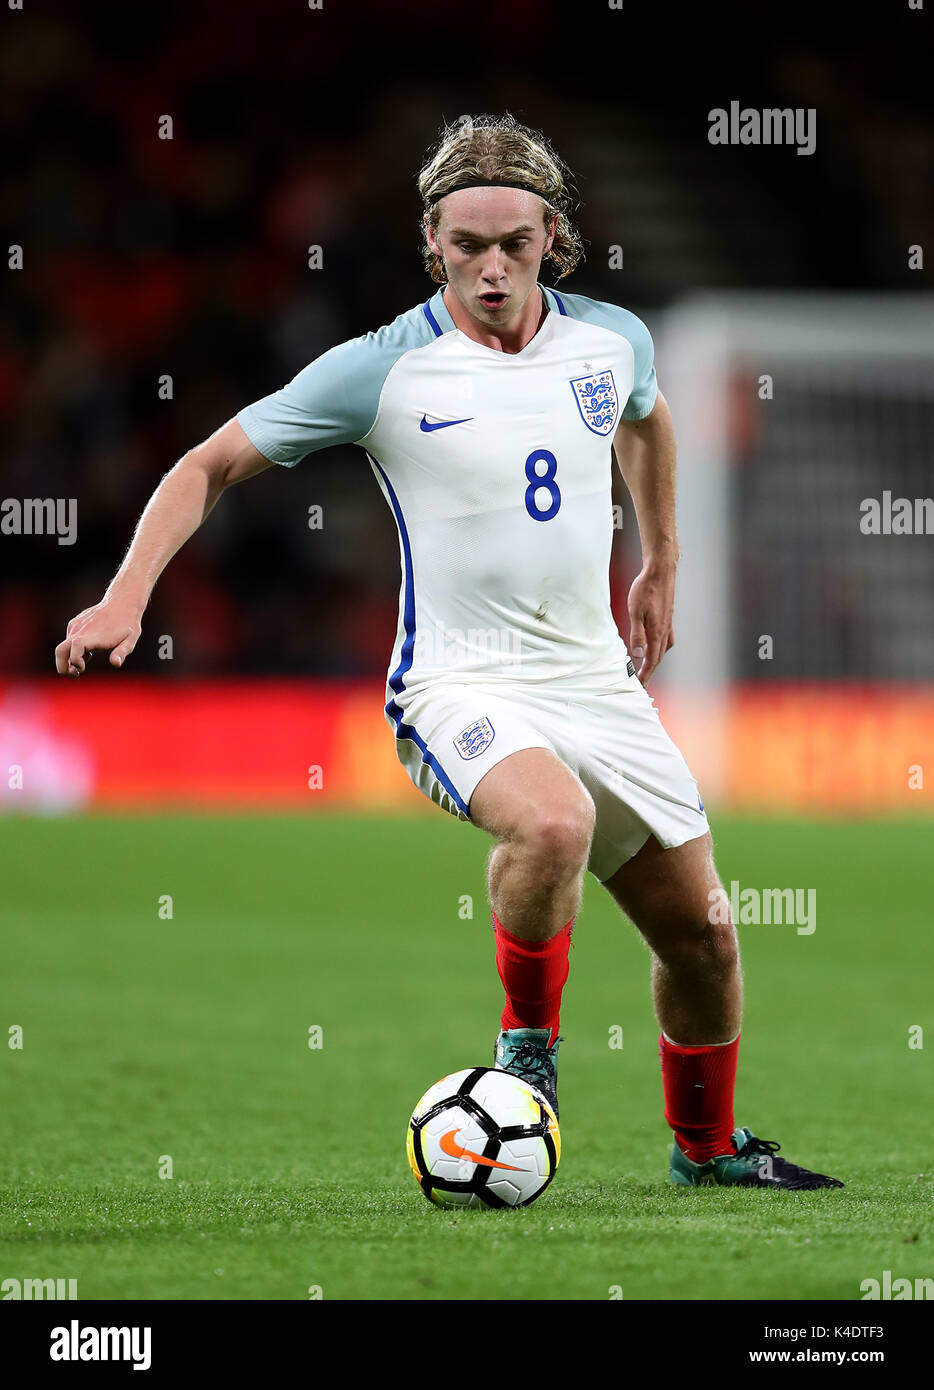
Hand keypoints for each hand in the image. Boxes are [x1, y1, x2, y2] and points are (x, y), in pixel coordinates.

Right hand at [55, 595, 142, 675]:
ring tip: (86, 661)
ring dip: (69, 659)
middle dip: (62, 666)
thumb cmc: (128, 624)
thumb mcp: (130, 640)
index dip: (75, 661)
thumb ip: (122, 652)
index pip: (74, 648)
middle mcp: (80, 630)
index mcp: (93, 635)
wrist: (122, 602)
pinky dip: (73, 650)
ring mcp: (76, 626)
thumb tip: (115, 664)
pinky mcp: (75, 623)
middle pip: (60, 650)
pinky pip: (68, 640)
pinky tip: (88, 651)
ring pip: (63, 646)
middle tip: (75, 674)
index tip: (83, 668)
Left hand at [627, 557, 675, 685]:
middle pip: (658, 657)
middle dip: (650, 670)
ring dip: (656, 660)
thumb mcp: (635, 612)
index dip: (645, 673)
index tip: (640, 684)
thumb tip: (636, 655)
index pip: (651, 660)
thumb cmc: (645, 589)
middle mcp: (665, 630)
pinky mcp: (668, 617)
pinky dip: (660, 647)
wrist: (661, 571)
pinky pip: (666, 638)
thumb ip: (636, 635)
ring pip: (663, 648)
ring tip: (647, 667)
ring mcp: (668, 624)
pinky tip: (655, 645)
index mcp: (657, 632)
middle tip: (642, 681)